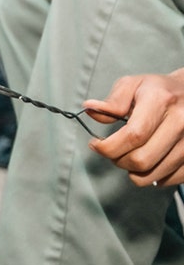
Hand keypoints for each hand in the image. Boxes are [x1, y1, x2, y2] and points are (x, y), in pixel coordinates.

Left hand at [84, 71, 183, 187]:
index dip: (108, 147)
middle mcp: (180, 122)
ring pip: (153, 174)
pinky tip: (149, 162)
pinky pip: (169, 180)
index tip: (96, 144)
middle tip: (113, 151)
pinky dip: (153, 176)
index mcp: (161, 101)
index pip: (133, 136)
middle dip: (118, 160)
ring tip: (130, 155)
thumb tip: (90, 110)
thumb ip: (112, 101)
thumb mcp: (133, 85)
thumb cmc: (158, 90)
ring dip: (133, 171)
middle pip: (141, 160)